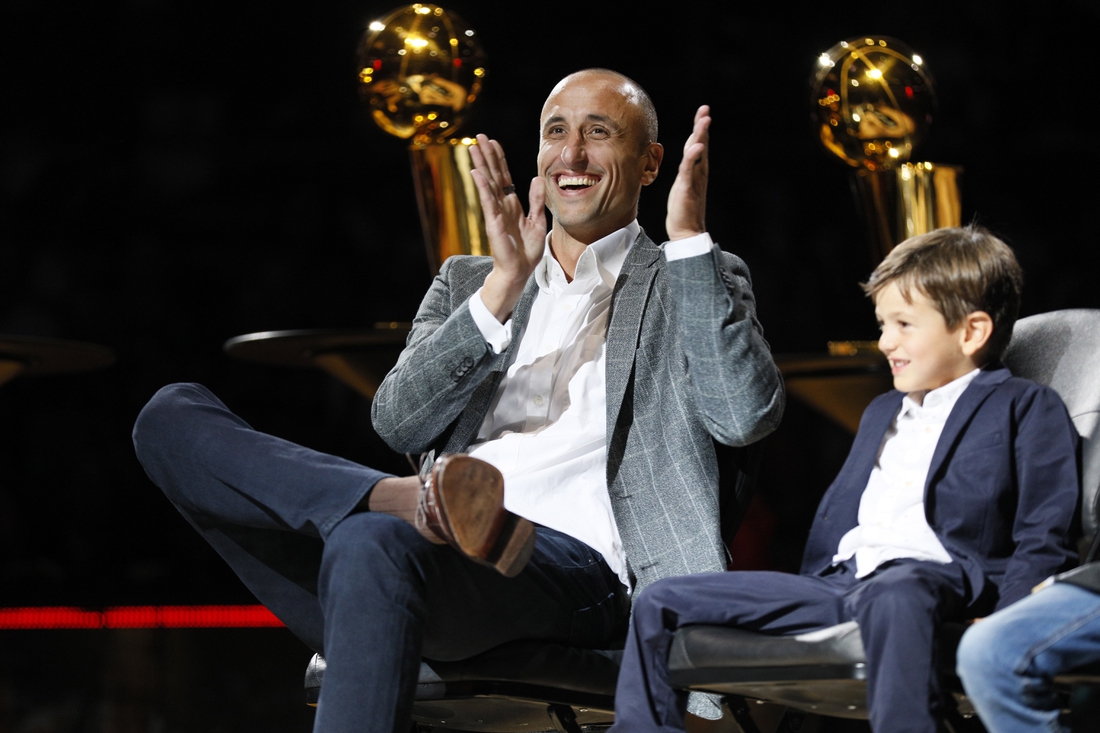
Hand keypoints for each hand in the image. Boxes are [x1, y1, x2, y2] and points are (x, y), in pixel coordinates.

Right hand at [470, 134, 546, 320]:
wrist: (519, 270)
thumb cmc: (526, 250)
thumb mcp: (538, 221)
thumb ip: (537, 200)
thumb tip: (537, 178)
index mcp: (512, 204)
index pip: (504, 176)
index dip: (499, 159)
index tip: (493, 142)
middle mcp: (501, 205)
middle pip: (493, 175)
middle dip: (486, 155)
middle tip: (479, 136)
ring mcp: (495, 212)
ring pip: (487, 183)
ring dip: (481, 164)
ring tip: (474, 147)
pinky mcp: (493, 222)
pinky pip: (488, 201)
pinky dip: (482, 187)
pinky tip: (476, 173)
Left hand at [665, 105, 710, 240]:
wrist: (687, 231)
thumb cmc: (683, 209)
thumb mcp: (683, 185)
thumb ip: (687, 171)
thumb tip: (688, 159)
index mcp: (696, 171)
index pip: (698, 145)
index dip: (700, 128)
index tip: (703, 112)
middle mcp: (698, 173)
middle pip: (701, 144)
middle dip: (702, 126)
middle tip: (705, 110)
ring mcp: (694, 180)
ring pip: (697, 154)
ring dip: (700, 136)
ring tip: (704, 121)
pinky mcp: (688, 189)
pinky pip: (690, 170)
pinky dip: (693, 157)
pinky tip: (697, 146)